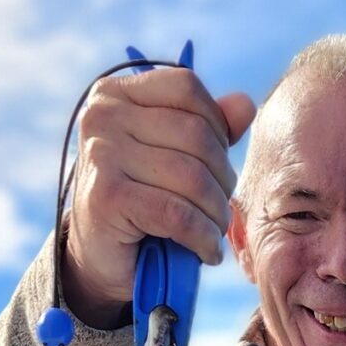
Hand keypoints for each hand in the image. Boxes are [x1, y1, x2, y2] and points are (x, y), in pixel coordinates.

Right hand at [62, 66, 256, 326]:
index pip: (186, 87)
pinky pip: (177, 213)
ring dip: (216, 212)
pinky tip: (206, 250)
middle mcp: (102, 116)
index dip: (217, 125)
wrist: (100, 258)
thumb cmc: (141, 201)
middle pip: (195, 134)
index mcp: (116, 94)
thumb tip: (245, 105)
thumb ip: (209, 125)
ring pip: (191, 176)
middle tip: (219, 208)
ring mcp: (101, 154)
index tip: (217, 163)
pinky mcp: (106, 197)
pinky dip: (202, 237)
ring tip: (214, 230)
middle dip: (222, 178)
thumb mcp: (174, 154)